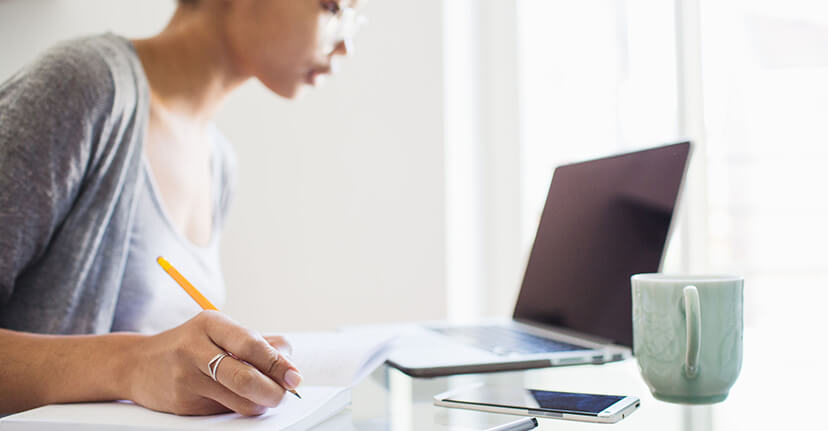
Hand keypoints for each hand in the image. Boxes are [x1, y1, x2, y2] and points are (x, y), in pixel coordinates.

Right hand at [123, 311, 301, 415]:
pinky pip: (223, 411)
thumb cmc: (190, 345)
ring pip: (238, 401)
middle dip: (274, 391)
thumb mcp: (219, 331)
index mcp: (210, 323)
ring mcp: (186, 378)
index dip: (278, 363)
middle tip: (285, 393)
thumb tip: (290, 362)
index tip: (294, 376)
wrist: (138, 364)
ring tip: (264, 396)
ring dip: (260, 403)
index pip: (251, 345)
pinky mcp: (183, 403)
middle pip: (245, 378)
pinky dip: (238, 407)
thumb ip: (256, 342)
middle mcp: (195, 349)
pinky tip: (234, 397)